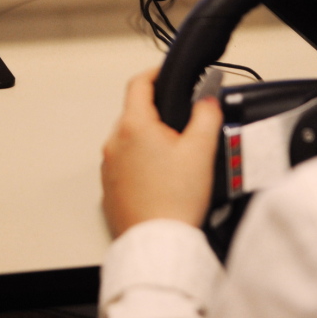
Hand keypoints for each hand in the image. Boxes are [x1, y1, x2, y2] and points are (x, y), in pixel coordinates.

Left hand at [101, 68, 223, 238]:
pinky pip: (125, 165)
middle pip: (135, 113)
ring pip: (130, 140)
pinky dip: (142, 164)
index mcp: (134, 126)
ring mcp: (109, 167)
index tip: (168, 74)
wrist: (158, 243)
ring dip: (150, 141)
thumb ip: (207, 114)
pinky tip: (163, 180)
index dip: (156, 73)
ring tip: (177, 160)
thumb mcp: (202, 149)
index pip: (139, 83)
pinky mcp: (110, 189)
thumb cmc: (175, 200)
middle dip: (159, 114)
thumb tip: (207, 99)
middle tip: (185, 126)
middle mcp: (114, 143)